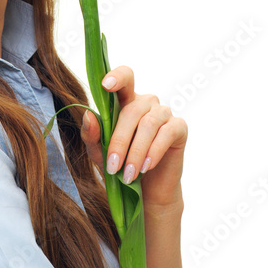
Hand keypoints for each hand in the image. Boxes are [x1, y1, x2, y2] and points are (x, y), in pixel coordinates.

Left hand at [80, 65, 186, 207]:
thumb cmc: (120, 165)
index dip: (117, 77)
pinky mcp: (179, 127)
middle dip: (119, 141)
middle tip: (112, 166)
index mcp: (124, 101)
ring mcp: (164, 113)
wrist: (146, 190)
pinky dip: (153, 152)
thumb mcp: (99, 152)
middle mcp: (146, 102)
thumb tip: (88, 115)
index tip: (105, 85)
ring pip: (148, 124)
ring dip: (136, 152)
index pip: (124, 78)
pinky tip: (145, 167)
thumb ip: (92, 134)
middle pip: (131, 111)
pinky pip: (166, 134)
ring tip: (127, 174)